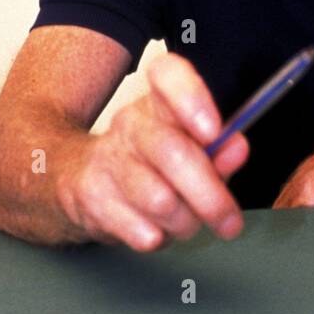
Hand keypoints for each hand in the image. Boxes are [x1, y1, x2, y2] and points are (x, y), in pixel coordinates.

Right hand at [55, 53, 248, 250]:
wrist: (76, 179)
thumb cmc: (147, 162)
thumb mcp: (186, 148)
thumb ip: (217, 150)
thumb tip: (237, 147)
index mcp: (158, 101)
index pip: (167, 74)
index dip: (192, 98)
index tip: (214, 131)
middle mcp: (131, 123)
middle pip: (174, 153)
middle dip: (211, 197)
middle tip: (230, 222)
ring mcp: (108, 159)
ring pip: (161, 200)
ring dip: (185, 223)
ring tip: (186, 223)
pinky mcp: (92, 196)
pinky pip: (140, 229)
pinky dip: (159, 239)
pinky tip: (155, 229)